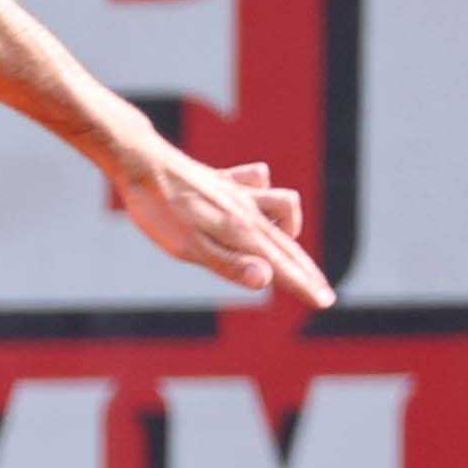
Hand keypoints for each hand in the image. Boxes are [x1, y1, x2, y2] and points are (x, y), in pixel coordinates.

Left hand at [116, 149, 329, 307]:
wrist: (143, 165)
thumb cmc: (161, 212)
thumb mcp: (189, 247)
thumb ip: (229, 263)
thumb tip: (267, 278)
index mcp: (242, 232)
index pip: (280, 266)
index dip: (303, 285)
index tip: (325, 302)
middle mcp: (248, 211)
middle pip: (288, 244)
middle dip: (307, 270)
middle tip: (324, 294)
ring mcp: (238, 193)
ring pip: (283, 206)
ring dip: (290, 226)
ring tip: (285, 244)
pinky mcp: (224, 181)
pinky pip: (258, 181)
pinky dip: (264, 192)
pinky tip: (255, 199)